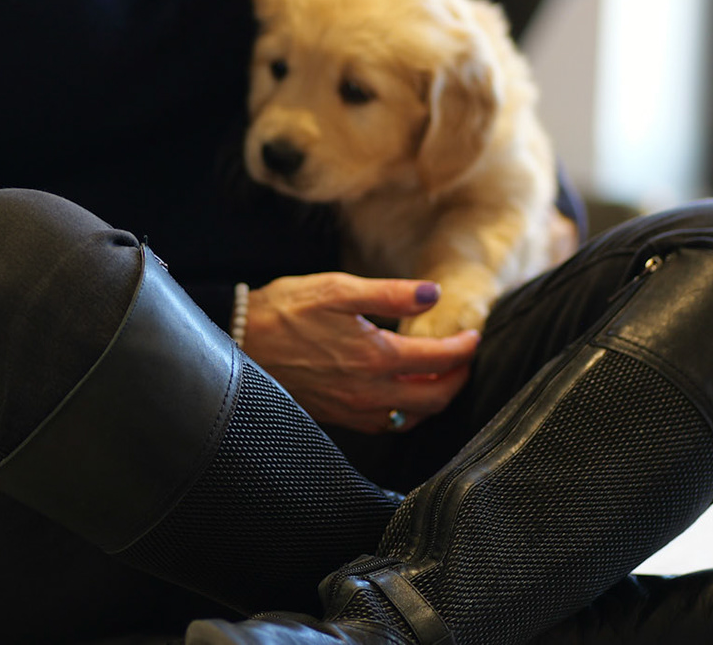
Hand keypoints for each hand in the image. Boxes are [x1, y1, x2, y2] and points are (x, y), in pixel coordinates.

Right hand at [241, 273, 479, 433]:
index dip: (464, 348)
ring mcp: (353, 410)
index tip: (474, 335)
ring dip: (435, 399)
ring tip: (441, 376)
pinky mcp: (339, 417)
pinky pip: (387, 425)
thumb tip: (434, 294)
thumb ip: (391, 293)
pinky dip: (407, 412)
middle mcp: (368, 391)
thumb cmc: (285, 310)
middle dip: (458, 379)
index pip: (438, 360)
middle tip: (466, 359)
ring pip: (412, 417)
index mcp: (374, 356)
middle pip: (434, 398)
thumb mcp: (338, 288)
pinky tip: (404, 394)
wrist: (239, 341)